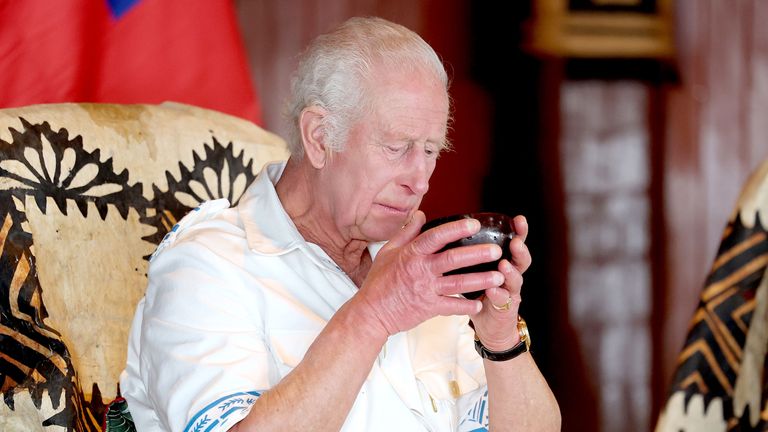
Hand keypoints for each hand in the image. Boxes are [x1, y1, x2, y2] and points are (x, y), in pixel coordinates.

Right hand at [354, 211, 504, 335]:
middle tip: (497, 250)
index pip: (436, 237)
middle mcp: (421, 270)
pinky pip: (452, 307)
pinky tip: (480, 303)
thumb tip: (419, 214)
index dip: (456, 229)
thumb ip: (406, 232)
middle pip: (453, 259)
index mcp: (411, 254)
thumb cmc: (379, 281)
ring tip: (500, 277)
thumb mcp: (388, 251)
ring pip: (458, 283)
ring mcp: (426, 289)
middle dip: (477, 254)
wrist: (371, 312)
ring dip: (480, 280)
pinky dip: (467, 306)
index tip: (474, 224)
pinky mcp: (428, 308)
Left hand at [469, 215, 531, 351]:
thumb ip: (466, 253)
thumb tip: (447, 229)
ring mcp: (510, 293)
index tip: (518, 219)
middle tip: (515, 241)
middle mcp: (511, 275)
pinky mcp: (506, 310)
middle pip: (521, 259)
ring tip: (504, 264)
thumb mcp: (473, 271)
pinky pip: (503, 302)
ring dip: (511, 272)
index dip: (518, 231)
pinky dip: (498, 295)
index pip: (512, 243)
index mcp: (503, 262)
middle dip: (520, 249)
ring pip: (515, 280)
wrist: (489, 327)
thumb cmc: (479, 294)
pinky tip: (492, 290)